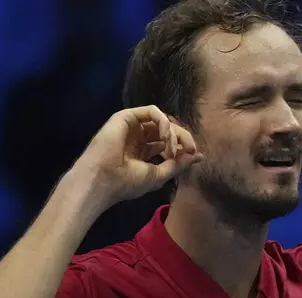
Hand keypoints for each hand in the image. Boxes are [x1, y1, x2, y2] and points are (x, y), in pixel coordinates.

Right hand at [73, 105, 202, 205]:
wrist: (101, 180)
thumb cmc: (126, 182)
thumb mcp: (159, 175)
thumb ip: (178, 164)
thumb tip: (199, 156)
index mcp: (144, 151)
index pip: (169, 142)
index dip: (184, 145)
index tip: (193, 154)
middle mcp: (138, 137)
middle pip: (169, 129)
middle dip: (182, 137)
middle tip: (189, 149)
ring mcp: (132, 126)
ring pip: (162, 120)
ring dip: (173, 132)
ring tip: (172, 148)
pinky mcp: (126, 117)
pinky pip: (152, 111)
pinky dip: (164, 121)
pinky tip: (165, 135)